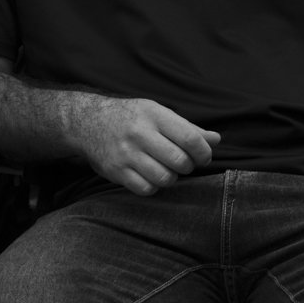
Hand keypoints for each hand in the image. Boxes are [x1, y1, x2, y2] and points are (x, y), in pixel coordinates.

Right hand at [74, 97, 218, 196]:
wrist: (88, 122)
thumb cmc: (130, 118)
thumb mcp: (157, 113)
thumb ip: (187, 128)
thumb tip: (216, 140)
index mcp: (153, 115)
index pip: (189, 137)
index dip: (203, 152)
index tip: (203, 156)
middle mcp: (139, 133)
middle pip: (179, 161)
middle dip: (188, 167)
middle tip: (183, 164)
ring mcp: (126, 154)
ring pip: (164, 178)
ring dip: (171, 178)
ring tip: (167, 170)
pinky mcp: (116, 171)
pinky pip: (146, 189)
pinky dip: (153, 186)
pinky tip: (150, 176)